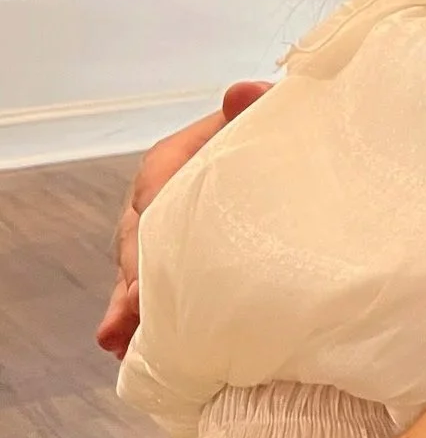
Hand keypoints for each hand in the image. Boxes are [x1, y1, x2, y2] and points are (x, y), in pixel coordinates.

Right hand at [97, 80, 271, 357]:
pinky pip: (146, 292)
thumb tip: (243, 92)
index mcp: (177, 158)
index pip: (156, 184)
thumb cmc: (272, 144)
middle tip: (140, 306)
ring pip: (136, 269)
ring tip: (123, 336)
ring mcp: (162, 236)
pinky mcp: (172, 266)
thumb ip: (254, 109)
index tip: (153, 245)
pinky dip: (136, 319)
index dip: (153, 215)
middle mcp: (160, 197)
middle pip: (138, 234)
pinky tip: (127, 346)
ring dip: (129, 303)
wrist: (290, 168)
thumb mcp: (266, 124)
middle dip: (138, 271)